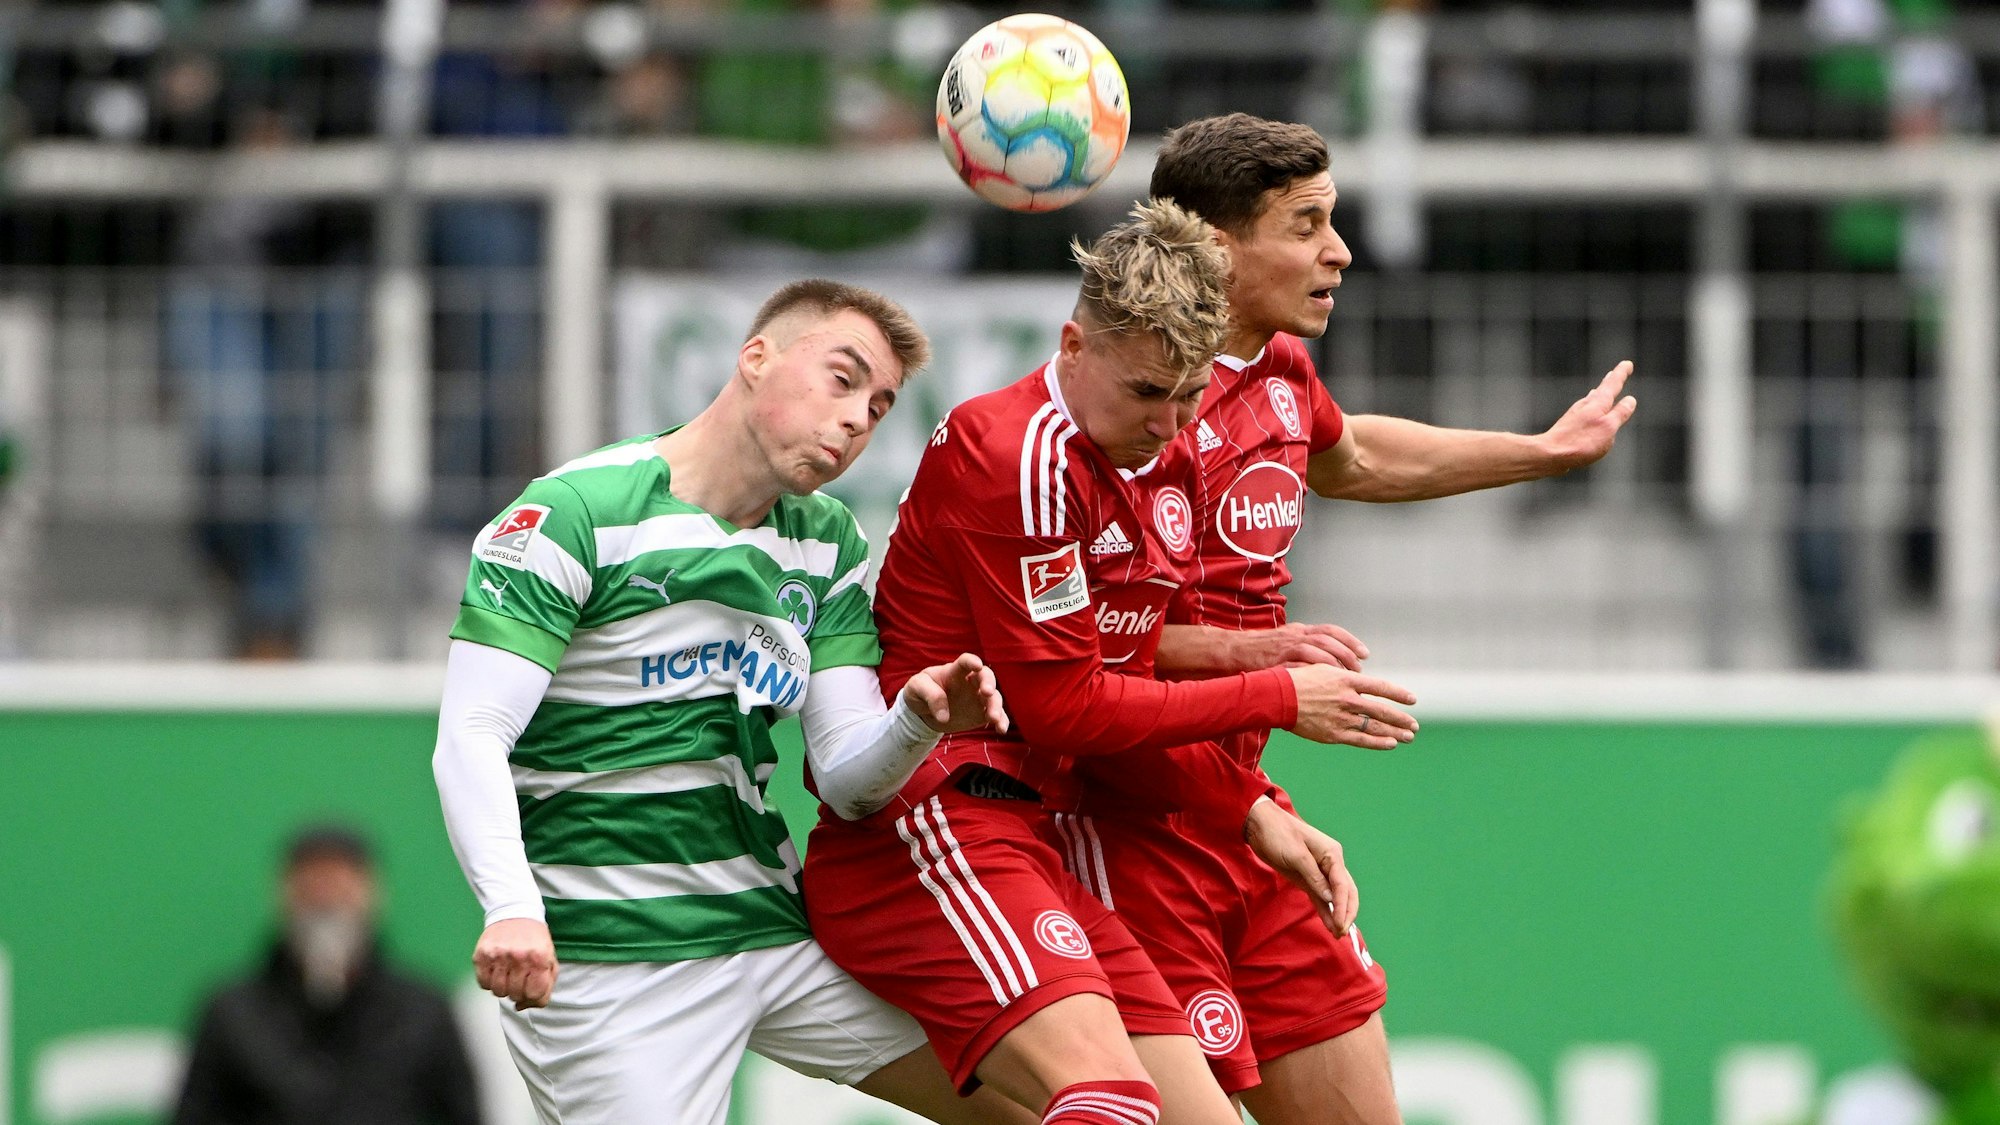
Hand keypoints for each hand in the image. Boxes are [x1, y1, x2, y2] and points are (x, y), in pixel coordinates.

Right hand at [474, 918, 556, 1010]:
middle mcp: (519, 957)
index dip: (533, 997)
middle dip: (518, 991)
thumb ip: (545, 986)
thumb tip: (523, 1006)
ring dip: (503, 988)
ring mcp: (498, 956)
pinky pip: (483, 984)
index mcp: (539, 958)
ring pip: (498, 992)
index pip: (535, 994)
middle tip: (519, 979)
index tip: (530, 989)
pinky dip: (489, 982)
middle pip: (516, 995)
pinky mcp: (482, 955)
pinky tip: (496, 970)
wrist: (515, 912)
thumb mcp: (549, 958)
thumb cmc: (534, 940)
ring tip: (508, 974)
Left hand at [903, 653, 1009, 735]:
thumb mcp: (916, 688)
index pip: (965, 662)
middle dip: (989, 683)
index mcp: (954, 671)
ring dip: (996, 706)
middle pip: (986, 677)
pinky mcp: (981, 713)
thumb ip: (930, 695)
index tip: (977, 665)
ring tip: (993, 719)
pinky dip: (1001, 721)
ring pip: (994, 697)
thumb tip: (944, 716)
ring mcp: (978, 697)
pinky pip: (996, 715)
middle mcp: (970, 682)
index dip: (972, 661)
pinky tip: (1001, 729)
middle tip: (987, 692)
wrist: (923, 711)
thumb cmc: (919, 692)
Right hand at [1232, 622, 1368, 671]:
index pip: (1331, 630)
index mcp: (1299, 630)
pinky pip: (1301, 664)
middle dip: (1346, 654)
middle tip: (1358, 669)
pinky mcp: (1277, 660)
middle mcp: (1295, 635)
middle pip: (1328, 640)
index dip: (1350, 641)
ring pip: (1317, 649)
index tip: (1364, 653)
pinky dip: (1315, 672)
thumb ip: (1305, 643)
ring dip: (1334, 663)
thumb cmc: (1260, 649)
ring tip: (1345, 678)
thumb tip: (1330, 653)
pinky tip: (1324, 683)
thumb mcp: (1286, 639)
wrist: (1234, 651)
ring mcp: (1286, 647)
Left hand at [1243, 799, 1357, 934]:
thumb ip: (1314, 877)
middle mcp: (1330, 863)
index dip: (1343, 906)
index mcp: (1332, 854)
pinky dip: (1325, 910)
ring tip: (1338, 934)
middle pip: (1346, 892)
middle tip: (1342, 932)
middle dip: (1346, 912)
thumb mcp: (1296, 855)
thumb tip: (1330, 898)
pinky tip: (1329, 925)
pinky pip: (1320, 897)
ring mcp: (1320, 871)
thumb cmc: (1278, 834)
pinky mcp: (1308, 878)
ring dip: (1337, 914)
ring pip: (1335, 896)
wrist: (1260, 824)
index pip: (1343, 884)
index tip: (1341, 924)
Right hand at [1284, 665, 1416, 749]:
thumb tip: (1361, 680)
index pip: (1380, 687)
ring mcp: (1341, 717)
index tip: (1412, 700)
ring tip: (1408, 736)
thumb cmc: (1297, 680)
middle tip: (1414, 725)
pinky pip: (1361, 739)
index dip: (1398, 694)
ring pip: (1374, 726)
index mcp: (1346, 680)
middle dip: (1401, 719)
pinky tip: (1390, 743)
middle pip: (1382, 710)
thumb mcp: (1324, 670)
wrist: (1277, 697)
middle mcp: (1348, 699)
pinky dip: (1378, 742)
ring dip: (1395, 732)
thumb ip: (1344, 677)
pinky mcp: (1333, 733)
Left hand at [1540, 361, 1637, 469]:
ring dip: (1598, 394)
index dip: (1621, 374)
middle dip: (1609, 382)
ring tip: (1601, 389)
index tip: (1627, 363)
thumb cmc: (1582, 442)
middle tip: (1615, 373)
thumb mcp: (1608, 427)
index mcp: (1598, 404)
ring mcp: (1575, 415)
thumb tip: (1630, 400)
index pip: (1612, 384)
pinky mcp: (1568, 426)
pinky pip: (1583, 411)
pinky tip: (1586, 411)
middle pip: (1601, 390)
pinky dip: (1589, 407)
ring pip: (1590, 400)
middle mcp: (1586, 405)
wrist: (1550, 454)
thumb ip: (1620, 413)